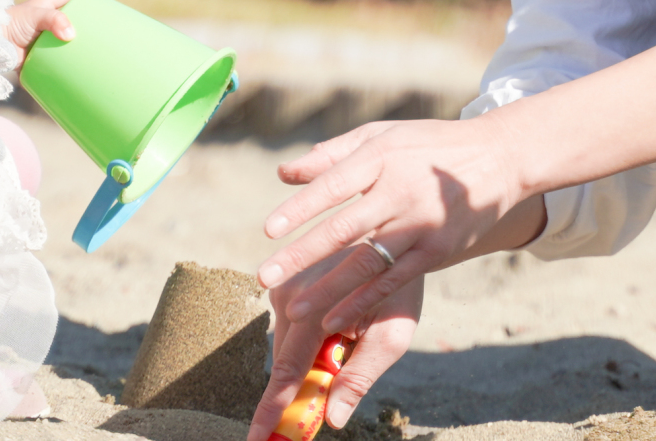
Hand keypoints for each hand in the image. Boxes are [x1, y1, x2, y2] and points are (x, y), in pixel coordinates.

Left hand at [5, 0, 110, 55]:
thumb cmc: (10, 25)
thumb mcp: (34, 16)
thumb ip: (53, 20)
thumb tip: (72, 34)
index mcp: (48, 4)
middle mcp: (48, 19)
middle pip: (74, 13)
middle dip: (89, 14)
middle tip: (105, 20)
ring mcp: (45, 36)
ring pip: (68, 35)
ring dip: (81, 38)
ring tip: (98, 44)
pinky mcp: (42, 53)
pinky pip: (60, 54)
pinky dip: (70, 57)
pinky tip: (80, 63)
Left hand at [242, 115, 545, 437]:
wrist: (500, 159)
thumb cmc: (429, 145)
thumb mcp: (382, 135)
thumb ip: (333, 154)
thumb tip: (285, 172)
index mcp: (382, 157)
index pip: (333, 185)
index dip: (300, 208)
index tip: (268, 230)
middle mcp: (400, 191)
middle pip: (344, 228)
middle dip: (302, 255)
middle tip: (265, 276)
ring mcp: (420, 224)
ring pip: (366, 262)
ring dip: (327, 289)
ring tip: (292, 310)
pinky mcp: (435, 251)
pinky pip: (393, 281)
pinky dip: (362, 301)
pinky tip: (335, 318)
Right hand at [246, 254, 421, 438]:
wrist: (397, 234)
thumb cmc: (399, 286)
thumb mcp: (392, 334)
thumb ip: (359, 376)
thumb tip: (332, 419)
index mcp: (316, 308)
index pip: (287, 373)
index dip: (271, 412)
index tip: (256, 440)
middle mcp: (292, 294)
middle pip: (286, 364)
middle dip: (297, 393)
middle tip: (314, 414)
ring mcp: (285, 285)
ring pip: (288, 347)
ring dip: (311, 360)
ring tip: (353, 337)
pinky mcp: (285, 282)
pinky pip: (291, 328)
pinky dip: (310, 341)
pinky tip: (341, 324)